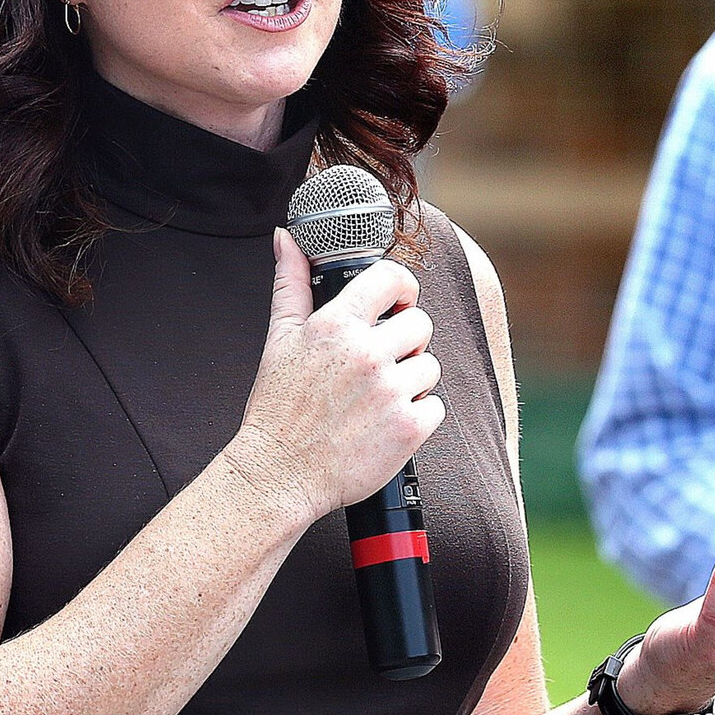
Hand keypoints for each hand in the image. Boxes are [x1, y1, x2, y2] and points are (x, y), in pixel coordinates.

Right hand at [226, 228, 444, 520]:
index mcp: (336, 325)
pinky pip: (437, 408)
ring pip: (431, 366)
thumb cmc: (277, 408)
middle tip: (381, 363)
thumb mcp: (280, 339)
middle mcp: (366, 354)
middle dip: (406, 341)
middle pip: (421, 323)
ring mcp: (390, 391)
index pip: (393, 278)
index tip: (399, 303)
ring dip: (413, 381)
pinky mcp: (408, 428)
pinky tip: (386, 424)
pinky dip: (419, 418)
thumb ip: (291, 283)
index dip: (403, 288)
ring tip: (379, 398)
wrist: (277, 476)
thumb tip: (287, 238)